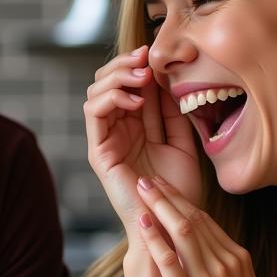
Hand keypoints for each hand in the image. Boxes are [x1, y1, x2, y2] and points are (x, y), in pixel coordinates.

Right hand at [84, 45, 200, 235]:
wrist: (171, 224)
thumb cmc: (179, 191)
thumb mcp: (183, 142)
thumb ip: (172, 112)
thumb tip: (165, 76)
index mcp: (136, 127)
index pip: (128, 84)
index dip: (138, 64)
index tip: (156, 52)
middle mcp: (118, 130)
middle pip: (107, 82)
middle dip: (124, 64)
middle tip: (146, 58)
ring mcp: (106, 140)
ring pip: (96, 92)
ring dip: (116, 76)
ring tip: (141, 76)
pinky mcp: (98, 152)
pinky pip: (93, 113)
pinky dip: (112, 98)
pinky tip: (136, 100)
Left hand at [135, 176, 276, 276]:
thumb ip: (229, 272)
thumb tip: (214, 260)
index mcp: (237, 259)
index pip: (207, 221)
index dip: (184, 202)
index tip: (167, 188)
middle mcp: (223, 262)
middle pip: (192, 219)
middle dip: (168, 195)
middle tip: (148, 179)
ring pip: (182, 231)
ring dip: (159, 206)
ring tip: (142, 188)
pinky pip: (170, 263)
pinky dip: (155, 239)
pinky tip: (142, 223)